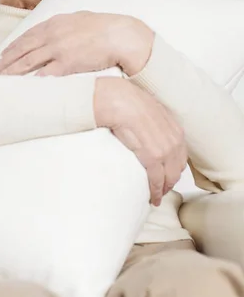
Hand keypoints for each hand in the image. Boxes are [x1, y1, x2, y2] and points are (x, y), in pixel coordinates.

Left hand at [0, 11, 153, 76]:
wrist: (120, 34)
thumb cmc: (104, 27)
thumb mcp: (79, 18)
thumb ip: (64, 25)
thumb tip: (57, 29)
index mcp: (54, 23)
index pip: (27, 36)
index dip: (12, 47)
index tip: (2, 55)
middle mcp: (52, 34)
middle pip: (22, 49)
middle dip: (5, 61)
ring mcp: (58, 49)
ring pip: (28, 62)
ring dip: (11, 72)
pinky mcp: (67, 63)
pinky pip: (44, 75)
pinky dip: (31, 81)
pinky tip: (21, 88)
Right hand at [94, 77, 187, 205]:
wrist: (116, 99)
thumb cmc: (125, 99)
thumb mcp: (148, 107)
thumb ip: (153, 120)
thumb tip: (147, 128)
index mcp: (174, 126)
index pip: (180, 154)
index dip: (174, 167)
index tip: (167, 174)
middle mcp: (174, 139)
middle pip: (177, 168)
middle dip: (170, 181)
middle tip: (162, 189)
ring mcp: (164, 149)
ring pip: (169, 177)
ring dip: (163, 189)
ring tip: (156, 196)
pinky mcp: (152, 157)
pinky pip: (156, 179)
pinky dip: (155, 190)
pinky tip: (152, 196)